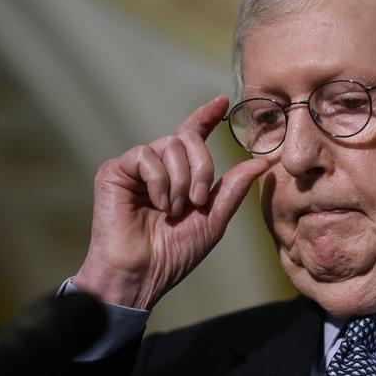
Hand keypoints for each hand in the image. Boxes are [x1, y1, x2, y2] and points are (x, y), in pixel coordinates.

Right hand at [72, 96, 268, 309]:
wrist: (142, 274)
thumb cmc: (173, 254)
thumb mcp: (213, 220)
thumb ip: (233, 189)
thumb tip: (261, 162)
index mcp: (178, 176)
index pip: (192, 136)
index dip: (205, 117)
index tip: (223, 101)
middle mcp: (156, 167)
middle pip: (186, 139)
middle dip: (201, 169)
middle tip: (198, 200)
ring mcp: (134, 168)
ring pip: (169, 146)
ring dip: (180, 181)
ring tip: (174, 210)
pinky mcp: (114, 171)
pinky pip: (145, 155)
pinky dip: (159, 181)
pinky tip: (158, 205)